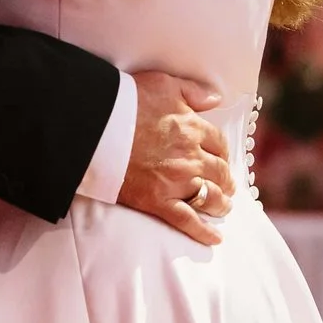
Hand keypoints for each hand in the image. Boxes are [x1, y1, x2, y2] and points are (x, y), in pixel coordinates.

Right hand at [120, 71, 231, 245]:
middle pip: (220, 172)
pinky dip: (203, 232)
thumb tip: (216, 99)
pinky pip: (187, 221)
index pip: (219, 144)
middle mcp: (190, 157)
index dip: (222, 152)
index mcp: (192, 128)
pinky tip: (214, 238)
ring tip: (223, 207)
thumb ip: (193, 91)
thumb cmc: (126, 101)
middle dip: (226, 180)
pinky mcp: (158, 201)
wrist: (95, 126)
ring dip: (221, 203)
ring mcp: (175, 181)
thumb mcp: (164, 84)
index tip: (221, 158)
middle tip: (227, 185)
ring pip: (210, 197)